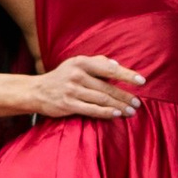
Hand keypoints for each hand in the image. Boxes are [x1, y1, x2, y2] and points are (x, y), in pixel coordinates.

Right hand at [25, 52, 144, 122]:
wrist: (35, 91)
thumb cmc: (61, 77)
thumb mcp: (75, 64)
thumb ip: (96, 62)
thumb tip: (116, 65)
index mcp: (81, 62)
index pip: (109, 69)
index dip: (127, 75)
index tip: (142, 81)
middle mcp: (76, 75)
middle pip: (107, 87)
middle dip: (125, 96)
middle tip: (138, 103)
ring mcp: (72, 90)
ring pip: (101, 99)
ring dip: (119, 106)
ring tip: (131, 111)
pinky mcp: (68, 104)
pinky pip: (91, 110)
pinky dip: (105, 113)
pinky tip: (116, 115)